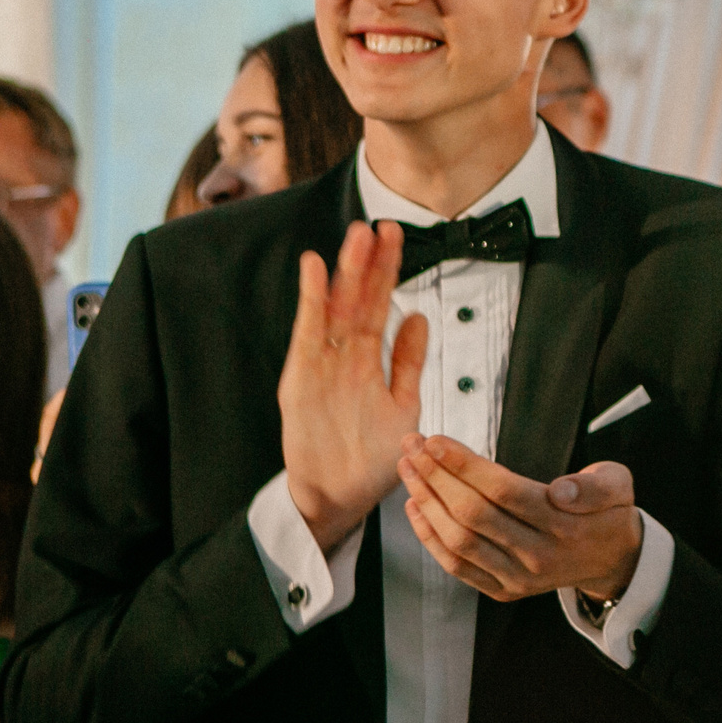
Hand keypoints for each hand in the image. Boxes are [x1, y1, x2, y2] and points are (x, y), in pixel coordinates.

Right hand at [280, 221, 427, 551]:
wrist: (338, 497)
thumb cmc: (369, 457)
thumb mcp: (402, 405)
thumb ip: (409, 363)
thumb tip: (421, 318)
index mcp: (369, 361)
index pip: (381, 306)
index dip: (388, 273)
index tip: (399, 237)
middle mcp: (344, 357)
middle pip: (359, 300)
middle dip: (370, 263)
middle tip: (382, 225)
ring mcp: (322, 366)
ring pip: (336, 309)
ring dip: (346, 272)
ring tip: (357, 236)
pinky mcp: (300, 380)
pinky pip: (308, 334)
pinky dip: (312, 301)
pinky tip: (315, 269)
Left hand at [397, 435, 642, 603]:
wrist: (613, 561)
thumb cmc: (608, 513)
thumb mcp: (618, 486)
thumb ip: (596, 485)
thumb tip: (563, 490)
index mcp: (564, 525)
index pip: (504, 491)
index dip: (464, 465)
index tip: (436, 441)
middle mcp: (538, 555)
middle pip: (474, 513)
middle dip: (435, 476)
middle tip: (413, 446)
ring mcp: (519, 577)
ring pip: (459, 540)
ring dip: (426, 502)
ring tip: (408, 470)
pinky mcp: (504, 589)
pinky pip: (457, 566)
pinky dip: (430, 537)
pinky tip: (416, 507)